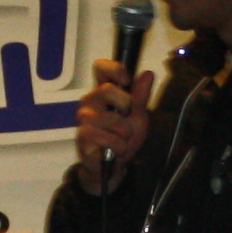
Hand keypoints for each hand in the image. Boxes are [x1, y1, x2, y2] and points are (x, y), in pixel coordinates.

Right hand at [72, 59, 147, 190]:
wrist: (113, 164)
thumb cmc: (123, 137)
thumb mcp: (138, 115)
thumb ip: (141, 96)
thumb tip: (147, 74)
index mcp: (103, 91)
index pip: (101, 68)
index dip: (113, 69)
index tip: (126, 80)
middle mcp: (91, 101)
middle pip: (107, 89)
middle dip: (126, 104)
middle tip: (127, 116)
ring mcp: (85, 117)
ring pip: (112, 118)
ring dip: (125, 132)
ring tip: (121, 138)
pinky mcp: (83, 135)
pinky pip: (109, 138)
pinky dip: (119, 146)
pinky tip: (115, 149)